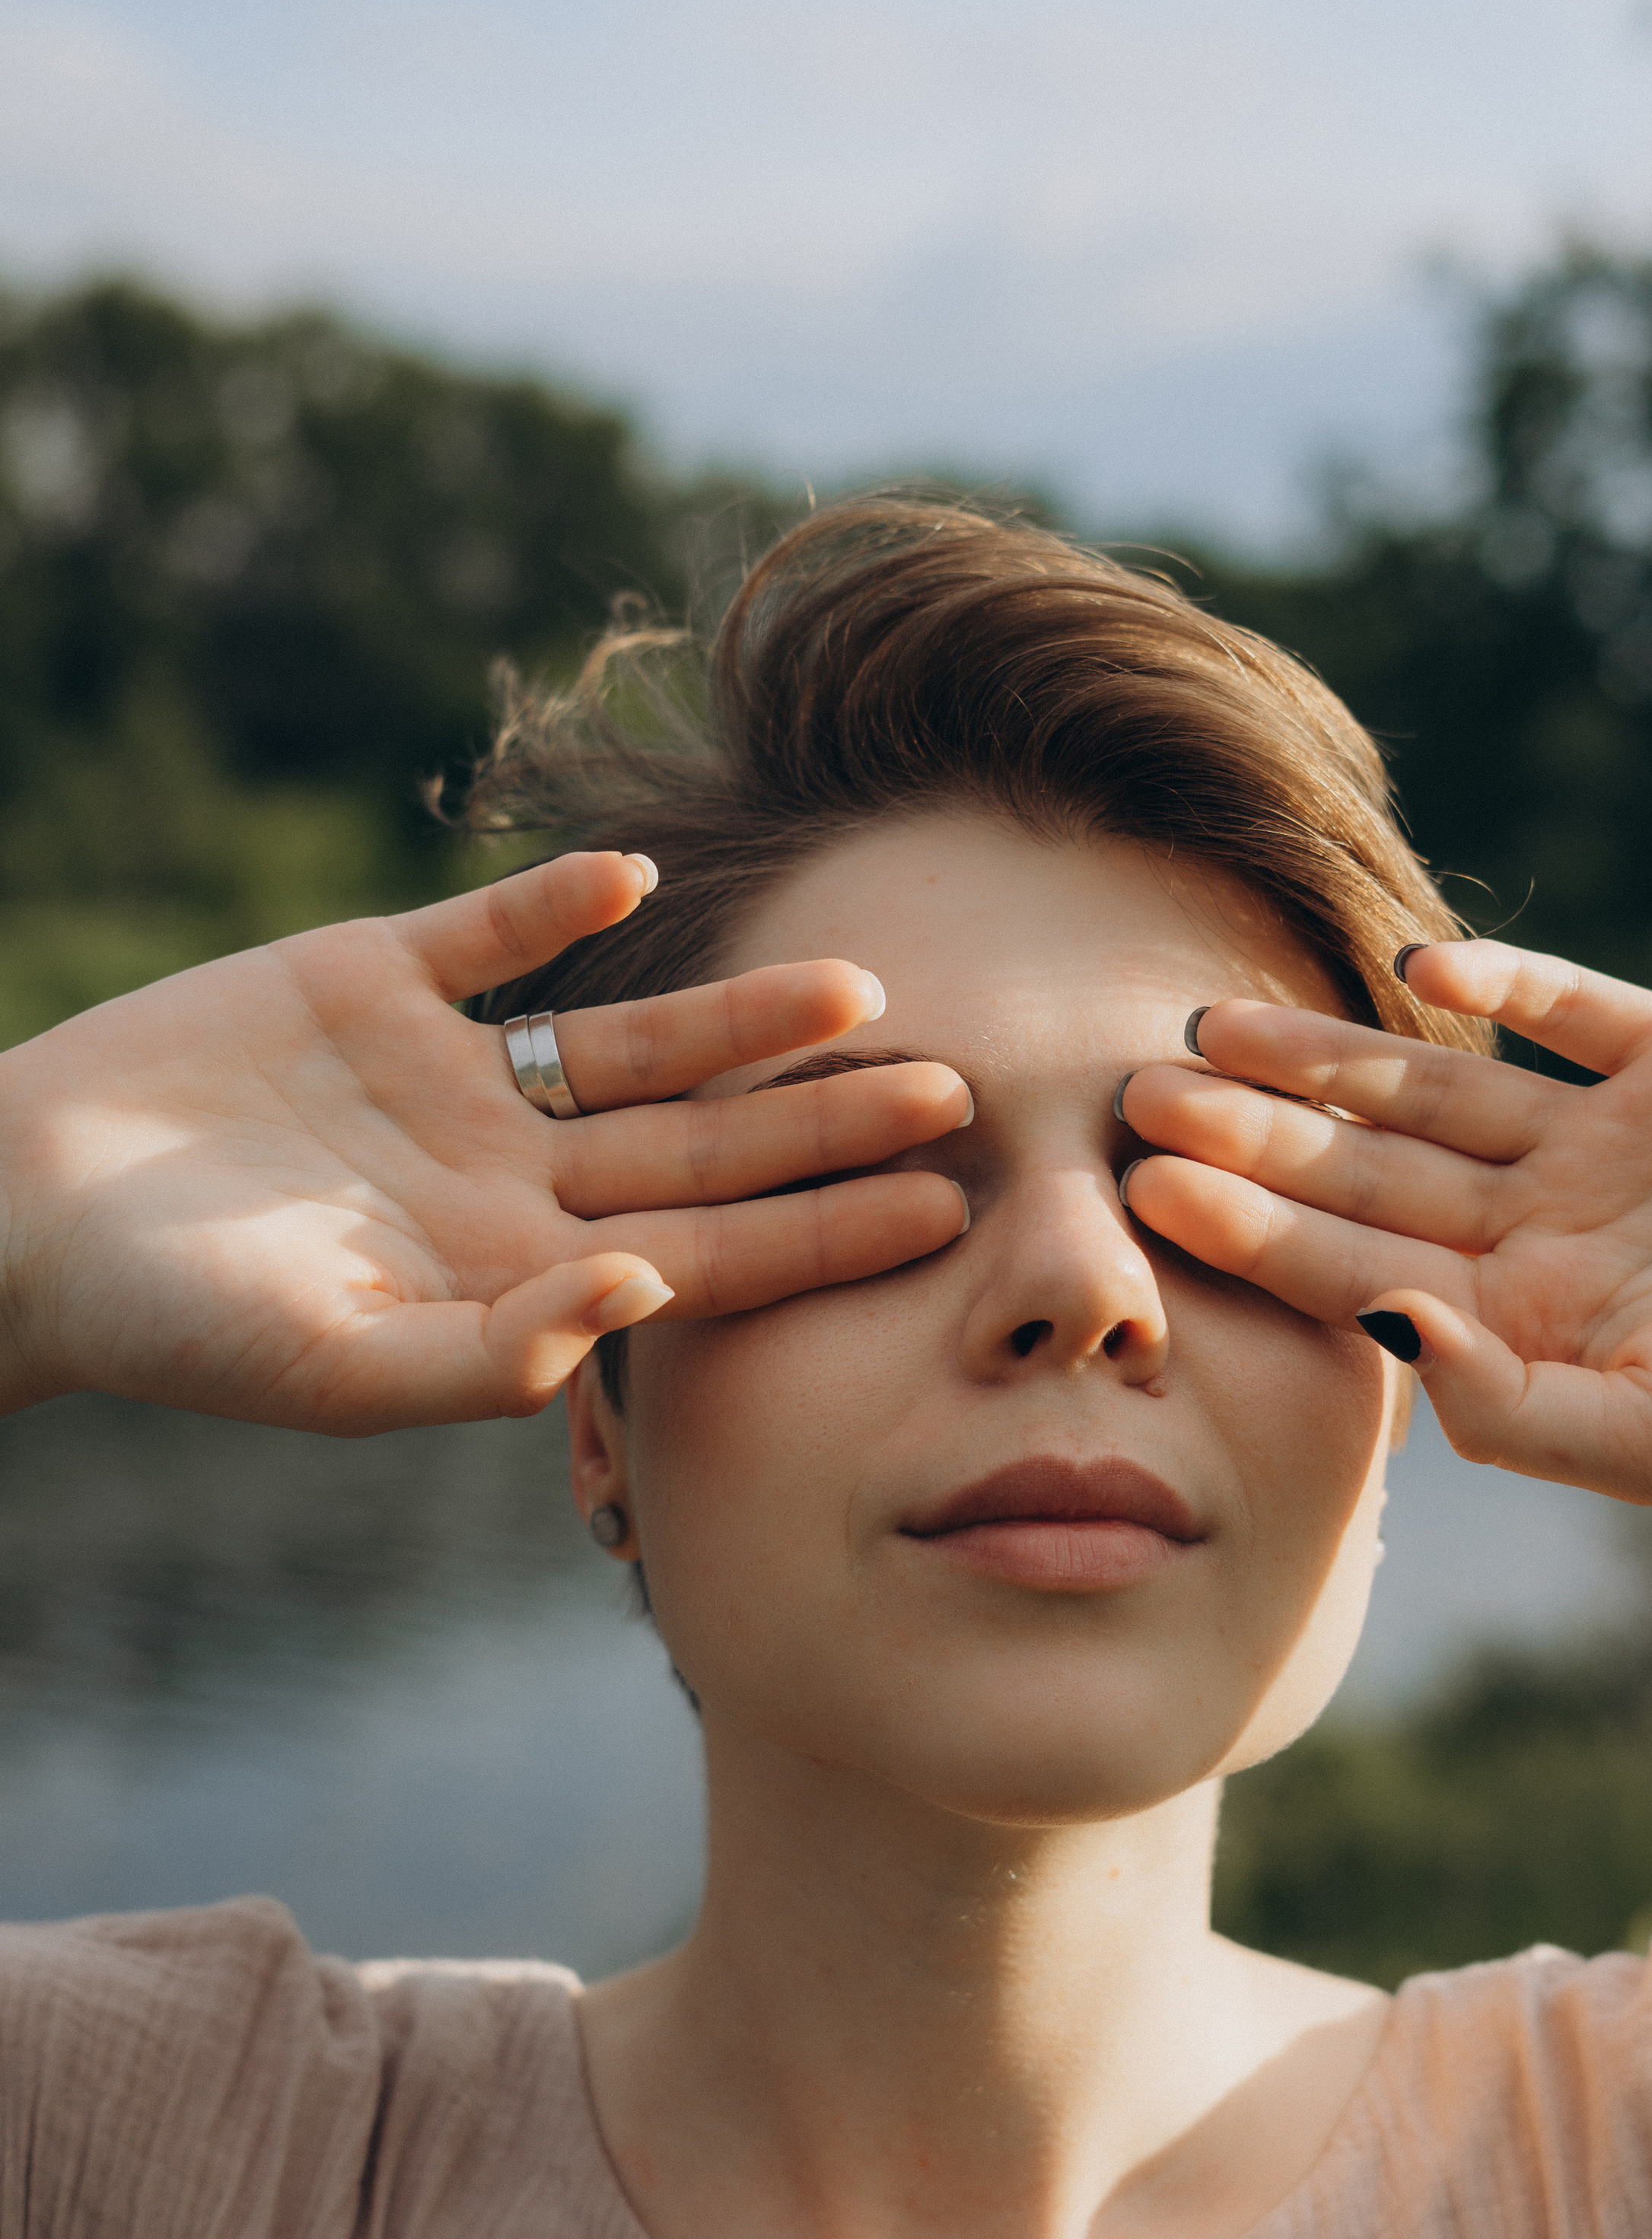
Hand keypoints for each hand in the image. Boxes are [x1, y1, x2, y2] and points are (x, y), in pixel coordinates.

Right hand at [0, 853, 969, 1433]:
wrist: (26, 1215)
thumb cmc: (172, 1321)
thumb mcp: (332, 1362)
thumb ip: (493, 1349)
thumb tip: (644, 1291)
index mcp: (516, 1266)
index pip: (710, 1251)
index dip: (827, 1230)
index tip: (950, 1209)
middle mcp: (507, 1169)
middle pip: (704, 1140)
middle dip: (828, 1120)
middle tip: (970, 1088)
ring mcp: (445, 1072)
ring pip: (628, 1036)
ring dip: (737, 1010)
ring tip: (858, 981)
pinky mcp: (368, 977)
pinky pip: (486, 932)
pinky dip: (552, 902)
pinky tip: (638, 876)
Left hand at [1118, 941, 1651, 1503]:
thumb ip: (1508, 1402)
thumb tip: (1379, 1329)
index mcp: (1513, 1316)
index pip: (1349, 1264)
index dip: (1248, 1225)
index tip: (1142, 1187)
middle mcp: (1535, 1221)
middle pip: (1364, 1165)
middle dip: (1253, 1131)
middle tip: (1135, 1088)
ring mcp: (1602, 1133)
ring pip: (1436, 1081)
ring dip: (1333, 1053)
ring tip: (1220, 1020)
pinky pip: (1571, 1006)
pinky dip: (1505, 977)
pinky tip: (1420, 957)